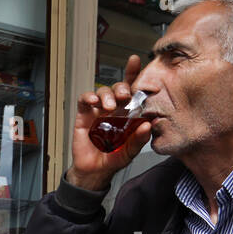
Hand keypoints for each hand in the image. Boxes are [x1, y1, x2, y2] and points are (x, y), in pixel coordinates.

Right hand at [67, 55, 152, 191]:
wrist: (94, 171)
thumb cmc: (113, 159)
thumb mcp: (130, 151)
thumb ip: (139, 139)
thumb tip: (148, 125)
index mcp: (128, 112)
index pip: (132, 90)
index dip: (134, 74)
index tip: (137, 61)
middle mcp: (114, 108)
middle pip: (118, 87)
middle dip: (122, 86)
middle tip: (125, 96)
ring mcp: (98, 111)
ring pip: (102, 91)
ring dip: (107, 94)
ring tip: (109, 106)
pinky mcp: (84, 115)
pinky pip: (84, 100)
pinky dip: (88, 97)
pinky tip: (93, 101)